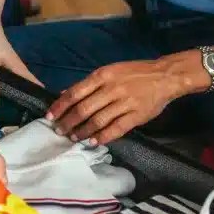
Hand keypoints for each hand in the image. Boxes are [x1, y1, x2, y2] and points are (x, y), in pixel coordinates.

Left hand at [0, 21, 41, 108]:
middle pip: (22, 82)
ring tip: (10, 106)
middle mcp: (13, 65)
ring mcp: (2, 60)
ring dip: (10, 89)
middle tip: (26, 114)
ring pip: (9, 78)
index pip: (33, 83)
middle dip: (25, 96)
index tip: (46, 110)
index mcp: (17, 67)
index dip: (40, 95)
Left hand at [46, 59, 187, 145]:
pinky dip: (103, 137)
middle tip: (59, 131)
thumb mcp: (109, 71)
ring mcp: (124, 103)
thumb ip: (88, 84)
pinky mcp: (136, 116)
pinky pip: (116, 129)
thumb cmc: (133, 72)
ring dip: (83, 131)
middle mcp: (111, 89)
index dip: (60, 106)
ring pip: (98, 121)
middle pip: (83, 109)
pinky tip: (94, 142)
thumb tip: (65, 93)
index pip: (75, 93)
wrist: (164, 76)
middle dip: (68, 122)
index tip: (49, 116)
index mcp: (102, 76)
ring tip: (74, 138)